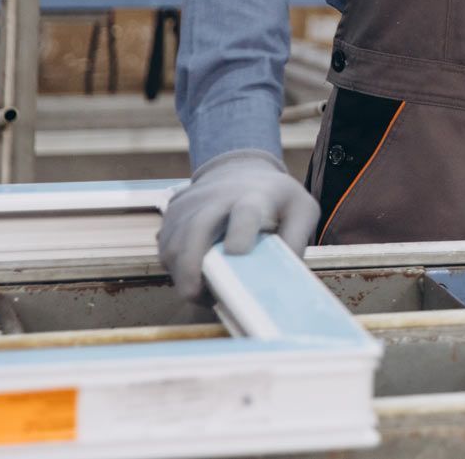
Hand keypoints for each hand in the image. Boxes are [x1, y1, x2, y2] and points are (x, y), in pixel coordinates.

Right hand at [157, 149, 319, 302]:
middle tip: (195, 295)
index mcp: (255, 197)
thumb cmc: (275, 197)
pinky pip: (163, 243)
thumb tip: (285, 276)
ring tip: (199, 292)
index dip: (241, 231)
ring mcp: (191, 203)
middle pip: (197, 228)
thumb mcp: (301, 209)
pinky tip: (190, 276)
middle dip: (191, 264)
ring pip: (173, 241)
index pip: (246, 212)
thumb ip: (297, 238)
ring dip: (179, 272)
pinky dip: (172, 266)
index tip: (237, 252)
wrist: (241, 170)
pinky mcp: (173, 211)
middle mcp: (218, 198)